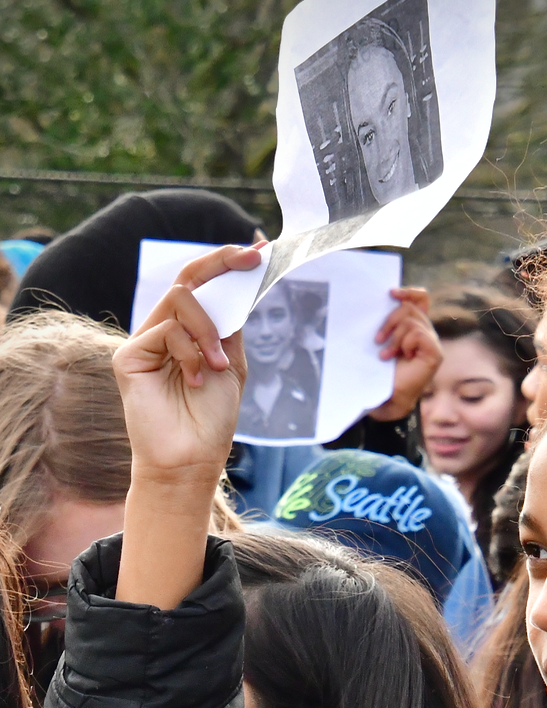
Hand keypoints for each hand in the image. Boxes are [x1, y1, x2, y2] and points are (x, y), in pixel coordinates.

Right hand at [113, 243, 262, 608]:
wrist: (193, 458)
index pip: (202, 285)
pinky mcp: (128, 356)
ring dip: (209, 331)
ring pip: (181, 300)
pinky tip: (197, 379)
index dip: (226, 263)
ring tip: (219, 368)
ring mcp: (144, 341)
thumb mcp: (232, 362)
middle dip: (223, 266)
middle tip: (251, 260)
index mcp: (189, 332)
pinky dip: (191, 352)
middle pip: (189, 279)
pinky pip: (167, 330)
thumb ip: (230, 323)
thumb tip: (241, 278)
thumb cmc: (212, 419)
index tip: (258, 249)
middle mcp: (164, 330)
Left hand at [368, 287, 441, 421]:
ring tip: (386, 354)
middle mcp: (427, 333)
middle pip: (411, 307)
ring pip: (412, 321)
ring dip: (394, 336)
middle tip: (378, 339)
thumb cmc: (382, 372)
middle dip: (390, 320)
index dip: (409, 292)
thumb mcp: (383, 339)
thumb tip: (386, 299)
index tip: (391, 293)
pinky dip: (405, 343)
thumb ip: (389, 321)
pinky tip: (400, 357)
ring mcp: (433, 344)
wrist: (386, 397)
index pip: (421, 299)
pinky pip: (418, 334)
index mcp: (415, 327)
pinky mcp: (435, 354)